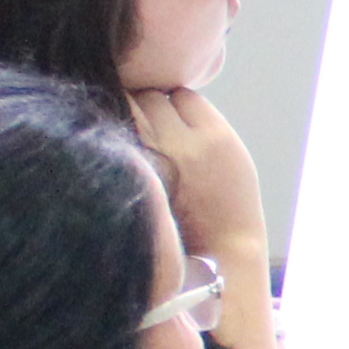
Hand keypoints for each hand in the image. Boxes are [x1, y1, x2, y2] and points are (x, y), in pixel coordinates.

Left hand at [134, 85, 273, 272]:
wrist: (222, 253)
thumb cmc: (227, 204)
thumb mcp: (231, 155)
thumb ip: (203, 124)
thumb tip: (168, 99)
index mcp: (214, 137)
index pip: (182, 96)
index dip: (177, 105)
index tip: (178, 120)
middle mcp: (182, 145)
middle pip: (151, 98)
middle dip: (150, 107)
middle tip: (154, 129)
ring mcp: (154, 163)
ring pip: (129, 114)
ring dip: (131, 120)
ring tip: (139, 140)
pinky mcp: (135, 179)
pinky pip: (118, 143)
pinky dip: (119, 143)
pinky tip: (125, 155)